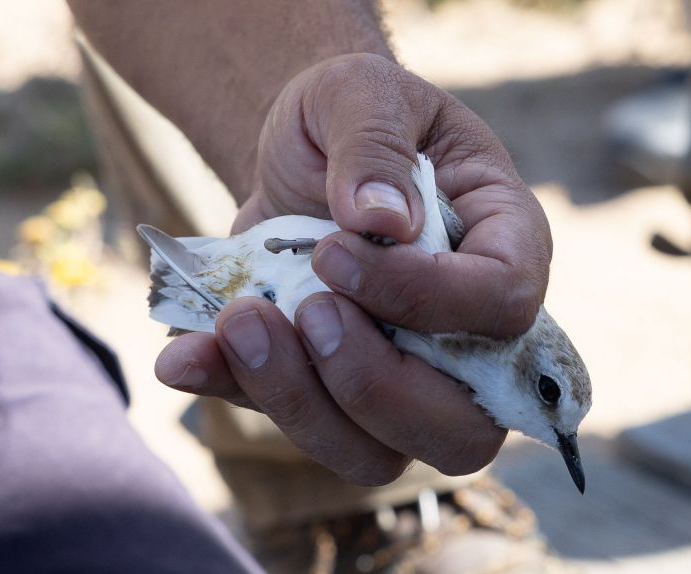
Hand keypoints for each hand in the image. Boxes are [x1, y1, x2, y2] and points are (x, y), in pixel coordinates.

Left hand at [154, 54, 551, 484]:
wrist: (304, 148)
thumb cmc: (352, 114)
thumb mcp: (360, 93)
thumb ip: (374, 142)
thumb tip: (380, 220)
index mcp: (504, 244)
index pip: (503, 303)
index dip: (426, 295)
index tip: (333, 251)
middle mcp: (469, 333)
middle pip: (461, 427)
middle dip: (372, 384)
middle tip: (307, 308)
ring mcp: (407, 375)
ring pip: (378, 453)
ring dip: (301, 405)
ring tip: (239, 322)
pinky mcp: (336, 392)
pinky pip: (300, 428)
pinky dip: (237, 396)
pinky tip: (186, 354)